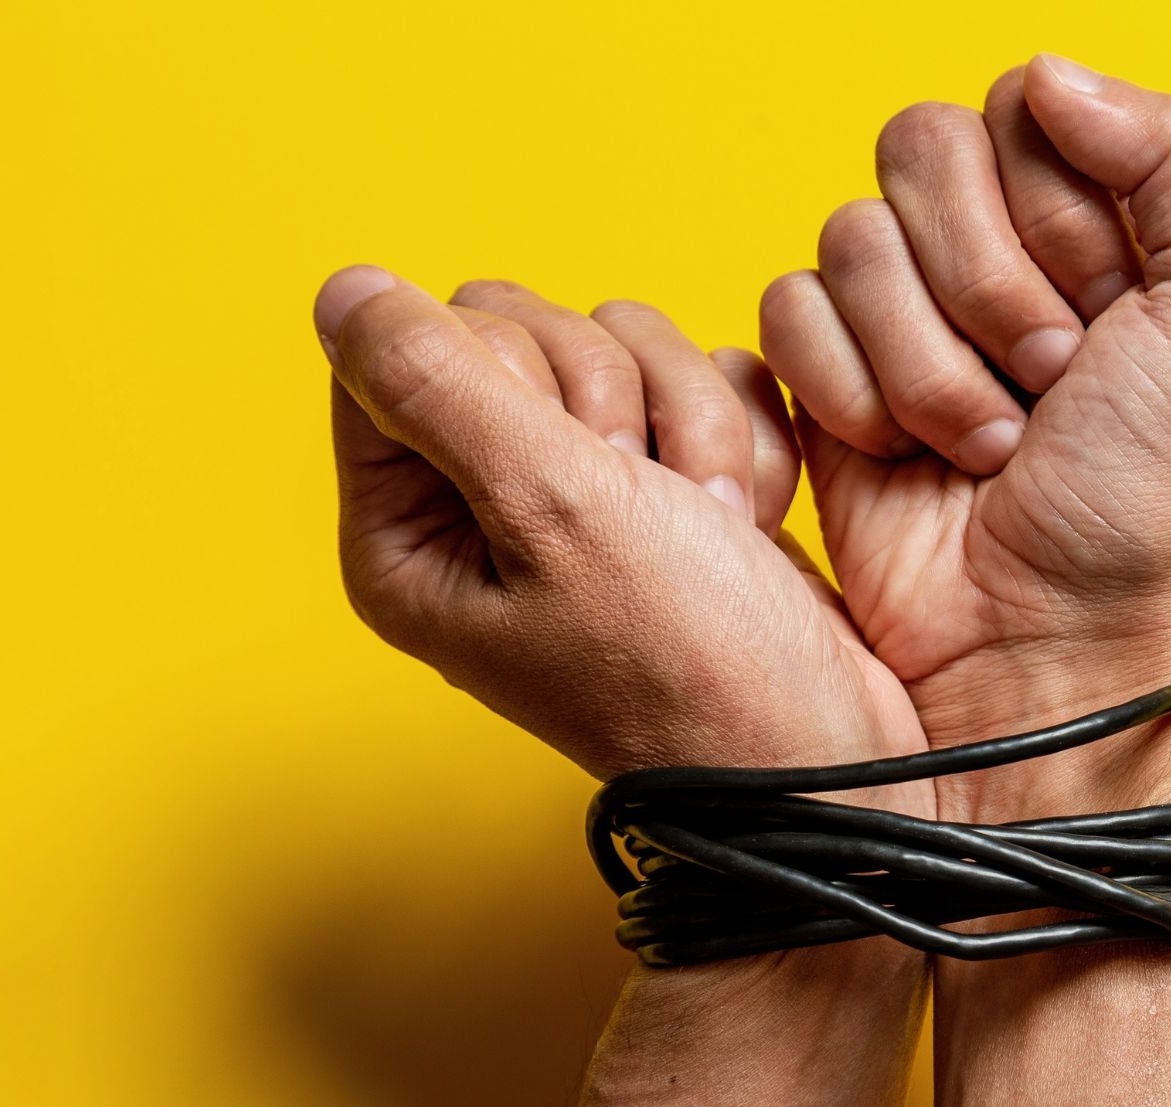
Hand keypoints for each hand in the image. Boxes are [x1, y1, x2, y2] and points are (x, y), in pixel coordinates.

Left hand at [316, 270, 929, 798]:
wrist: (825, 752)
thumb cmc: (685, 665)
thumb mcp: (549, 510)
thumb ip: (440, 384)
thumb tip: (345, 292)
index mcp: (410, 532)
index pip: (408, 347)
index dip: (504, 368)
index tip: (567, 460)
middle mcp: (483, 510)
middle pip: (521, 330)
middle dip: (610, 398)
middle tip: (644, 502)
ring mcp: (586, 499)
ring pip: (622, 345)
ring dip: (691, 422)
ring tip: (708, 525)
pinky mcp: (675, 487)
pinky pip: (702, 382)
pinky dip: (739, 438)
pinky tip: (743, 521)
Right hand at [757, 54, 1170, 808]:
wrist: (1041, 642)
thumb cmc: (1138, 506)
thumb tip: (1054, 76)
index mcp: (1101, 225)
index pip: (1024, 111)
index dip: (1052, 209)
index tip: (1100, 310)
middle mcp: (998, 257)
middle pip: (924, 150)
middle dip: (985, 281)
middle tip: (1043, 376)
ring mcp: (905, 315)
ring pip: (851, 233)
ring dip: (927, 357)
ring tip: (985, 441)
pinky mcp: (826, 376)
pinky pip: (787, 306)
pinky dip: (850, 389)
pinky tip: (906, 454)